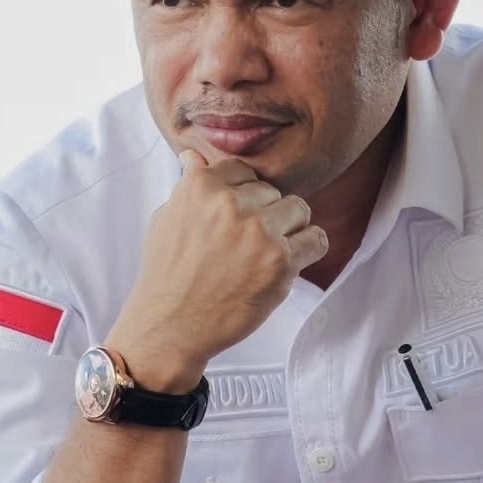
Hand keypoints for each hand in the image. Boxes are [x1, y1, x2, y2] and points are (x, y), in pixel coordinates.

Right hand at [106, 149, 327, 391]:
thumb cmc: (165, 275)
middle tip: (248, 242)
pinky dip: (308, 249)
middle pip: (273, 191)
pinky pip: (316, 239)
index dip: (244, 194)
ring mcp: (259, 231)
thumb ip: (188, 185)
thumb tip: (194, 155)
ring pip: (299, 209)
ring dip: (289, 228)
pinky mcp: (280, 261)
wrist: (170, 328)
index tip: (238, 215)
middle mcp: (231, 204)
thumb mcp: (165, 218)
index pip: (245, 170)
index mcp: (202, 187)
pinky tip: (290, 261)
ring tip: (270, 251)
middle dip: (265, 213)